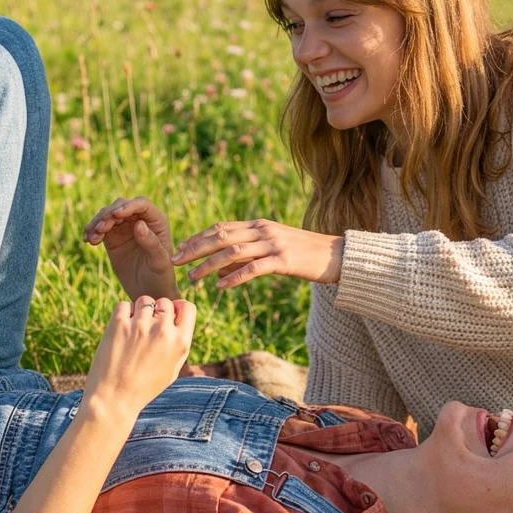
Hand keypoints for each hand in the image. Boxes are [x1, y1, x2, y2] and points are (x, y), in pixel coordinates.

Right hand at [83, 196, 179, 299]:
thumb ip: (151, 243)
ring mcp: (125, 227)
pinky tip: (87, 240)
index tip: (115, 215)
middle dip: (108, 215)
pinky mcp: (112, 236)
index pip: (141, 204)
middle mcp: (141, 219)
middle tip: (100, 229)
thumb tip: (139, 224)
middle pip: (121, 206)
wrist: (148, 291)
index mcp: (157, 221)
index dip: (128, 206)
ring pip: (107, 214)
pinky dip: (92, 231)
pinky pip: (99, 227)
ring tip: (92, 238)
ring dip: (97, 222)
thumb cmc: (160, 277)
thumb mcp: (159, 261)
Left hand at [84, 295, 195, 416]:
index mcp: (181, 343)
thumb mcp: (171, 369)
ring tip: (133, 330)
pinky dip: (122, 314)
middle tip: (146, 329)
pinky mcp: (119, 324)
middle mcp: (163, 331)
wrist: (114, 399)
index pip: (188, 307)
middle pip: (165, 302)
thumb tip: (176, 319)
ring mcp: (141, 326)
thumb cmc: (144, 388)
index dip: (177, 309)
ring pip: (145, 301)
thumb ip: (178, 343)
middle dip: (157, 311)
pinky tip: (120, 330)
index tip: (168, 317)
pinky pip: (124, 305)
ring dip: (140, 311)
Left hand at [173, 219, 342, 289]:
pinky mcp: (284, 260)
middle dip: (194, 249)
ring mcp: (273, 244)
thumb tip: (219, 267)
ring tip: (192, 278)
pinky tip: (220, 286)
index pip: (220, 228)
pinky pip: (253, 268)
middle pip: (220, 236)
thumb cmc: (304, 256)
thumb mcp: (273, 250)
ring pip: (232, 252)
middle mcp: (263, 230)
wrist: (338, 255)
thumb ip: (247, 254)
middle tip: (174, 261)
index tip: (178, 249)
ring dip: (208, 265)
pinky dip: (234, 277)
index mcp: (258, 225)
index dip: (197, 238)